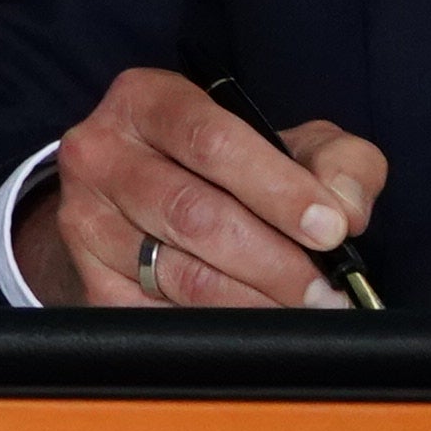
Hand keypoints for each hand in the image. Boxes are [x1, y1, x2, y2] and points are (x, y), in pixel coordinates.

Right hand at [15, 70, 385, 308]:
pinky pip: (163, 318)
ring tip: (304, 312)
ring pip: (181, 274)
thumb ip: (336, 161)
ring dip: (255, 302)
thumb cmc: (227, 169)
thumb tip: (344, 210)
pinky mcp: (92, 284)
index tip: (330, 228)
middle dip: (275, 260)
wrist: (143, 203)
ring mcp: (86, 222)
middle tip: (327, 290)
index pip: (211, 141)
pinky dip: (221, 329)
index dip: (277, 188)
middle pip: (194, 214)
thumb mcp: (287, 143)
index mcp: (146, 101)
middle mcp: (101, 155)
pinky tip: (255, 327)